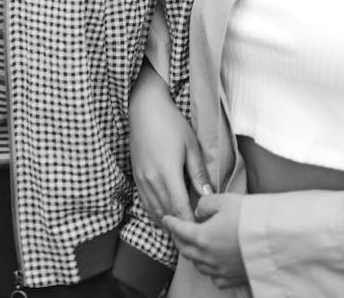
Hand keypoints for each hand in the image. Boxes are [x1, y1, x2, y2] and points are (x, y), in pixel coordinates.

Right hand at [129, 59, 211, 222]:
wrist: (144, 109)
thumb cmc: (171, 123)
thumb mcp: (190, 145)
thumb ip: (198, 172)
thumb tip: (208, 195)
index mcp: (167, 173)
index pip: (180, 209)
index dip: (191, 223)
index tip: (202, 230)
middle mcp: (152, 181)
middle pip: (167, 214)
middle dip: (181, 226)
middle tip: (194, 234)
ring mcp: (141, 180)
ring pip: (155, 211)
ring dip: (168, 222)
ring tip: (182, 228)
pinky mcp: (136, 177)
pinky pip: (145, 203)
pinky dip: (156, 213)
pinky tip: (165, 216)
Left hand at [163, 194, 247, 289]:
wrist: (272, 239)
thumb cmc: (249, 217)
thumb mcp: (224, 200)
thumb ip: (206, 204)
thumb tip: (199, 211)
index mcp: (202, 237)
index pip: (179, 230)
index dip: (171, 223)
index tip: (165, 219)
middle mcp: (207, 257)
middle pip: (185, 249)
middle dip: (178, 239)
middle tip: (177, 231)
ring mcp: (219, 270)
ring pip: (197, 264)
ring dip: (192, 253)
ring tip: (194, 245)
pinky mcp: (231, 279)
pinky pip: (213, 277)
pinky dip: (209, 268)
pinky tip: (212, 261)